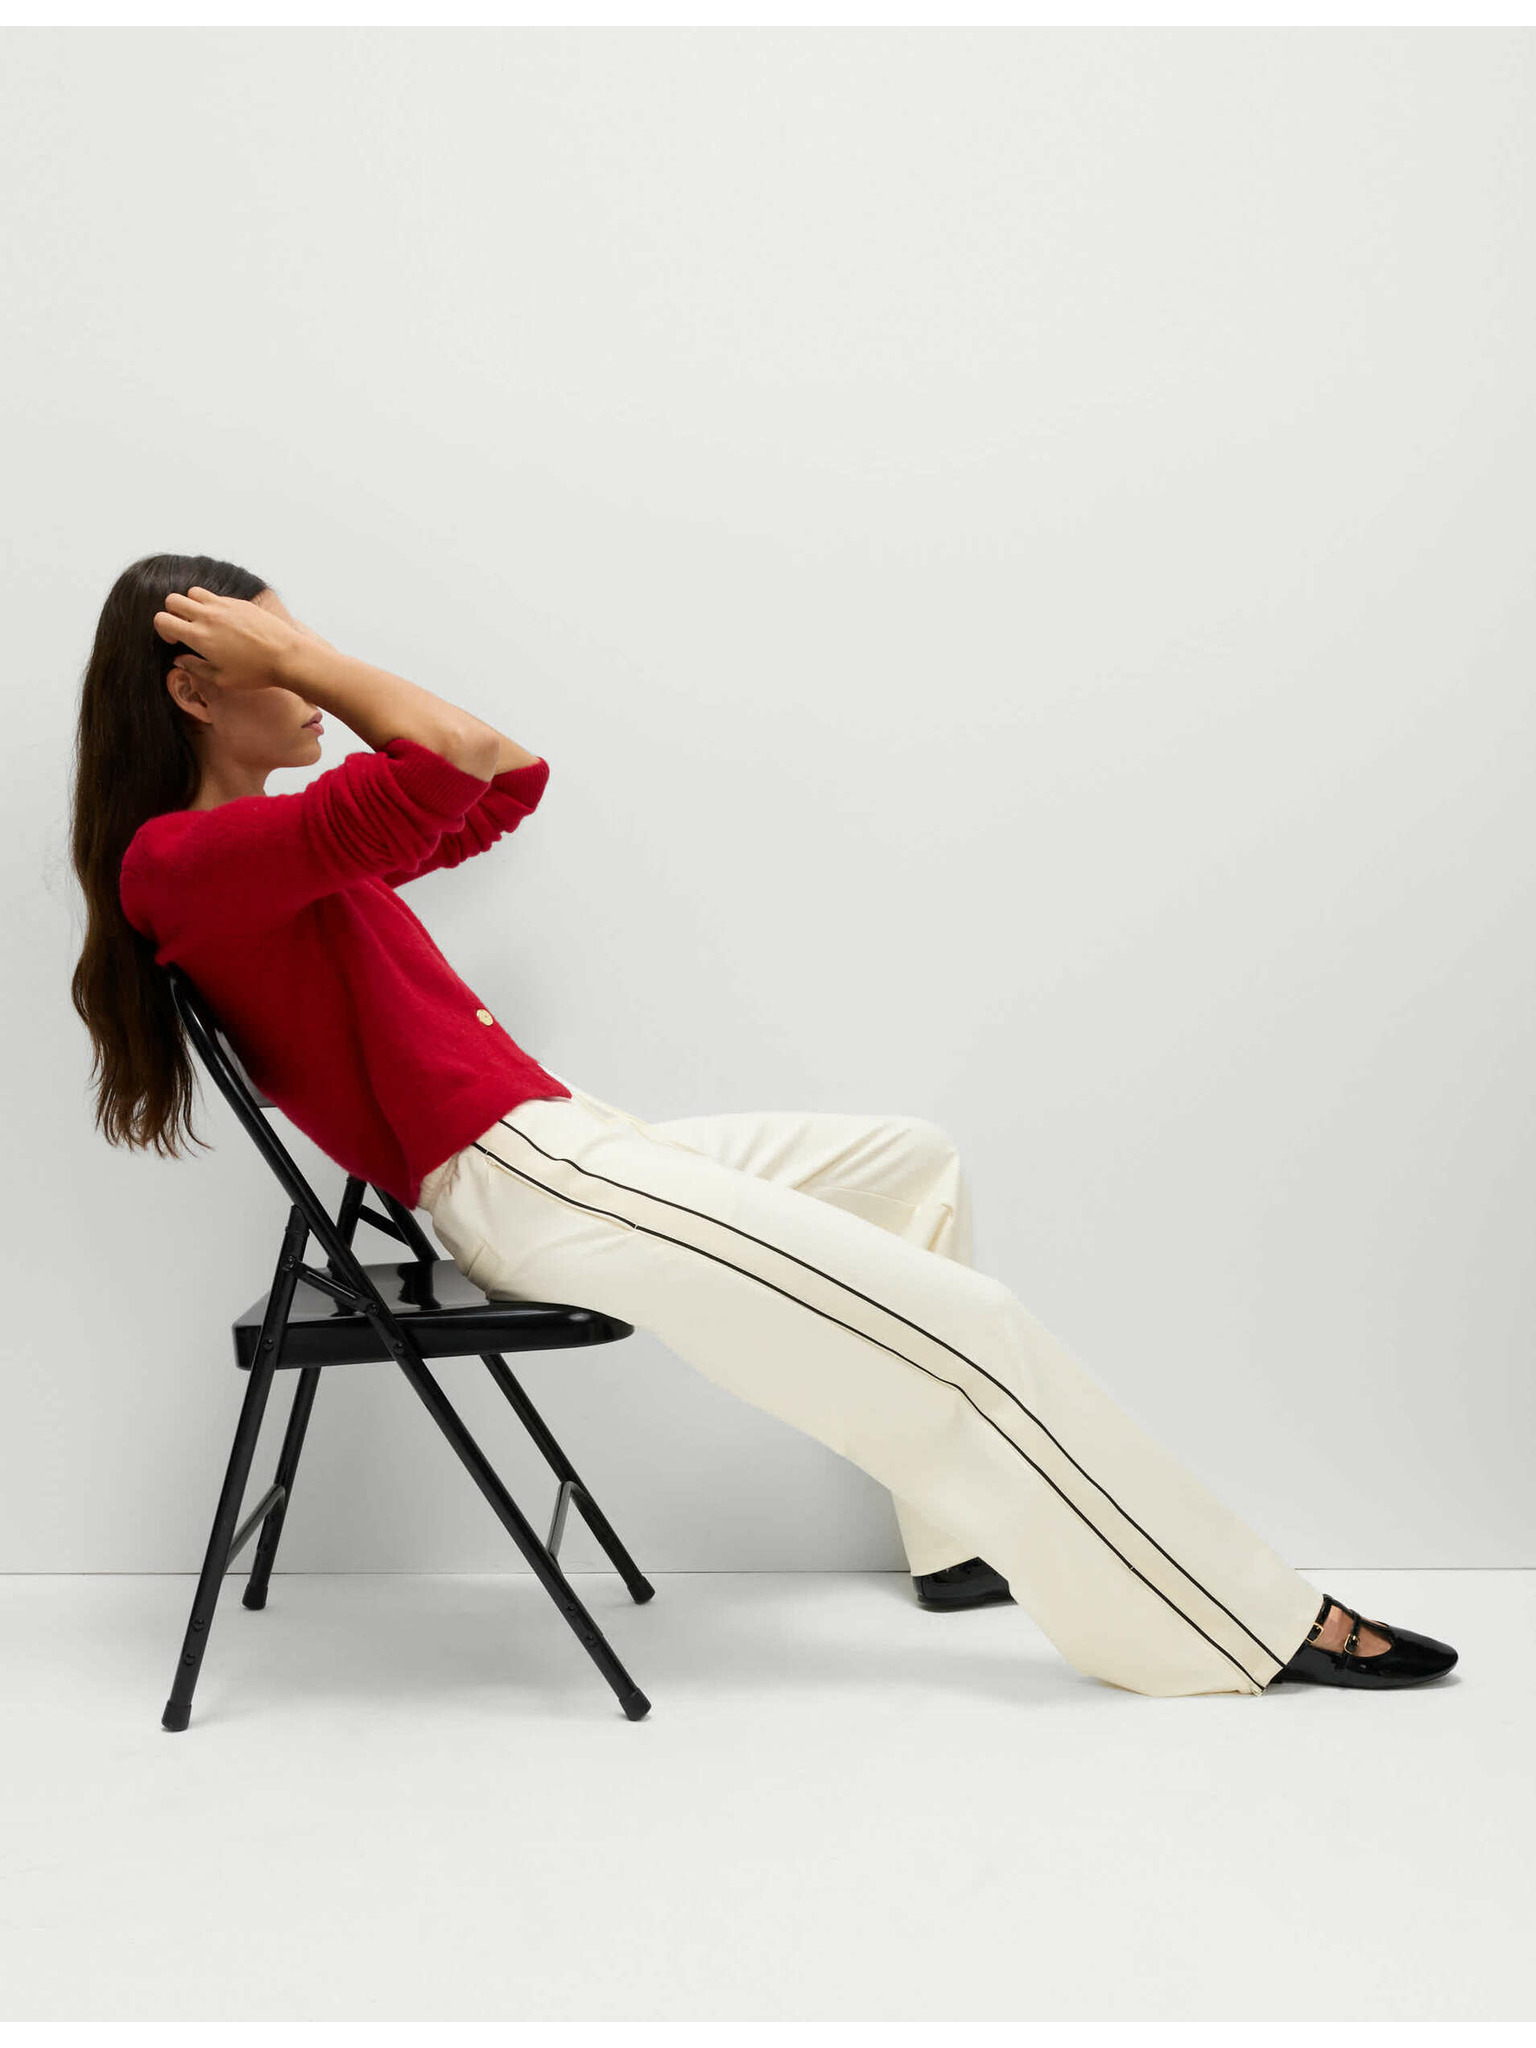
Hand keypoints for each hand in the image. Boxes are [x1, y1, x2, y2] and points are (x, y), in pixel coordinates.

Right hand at [153, 587, 297, 690]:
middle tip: (186, 629)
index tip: (177, 641)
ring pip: (193, 592)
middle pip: (173, 599)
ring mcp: (224, 605)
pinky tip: (226, 622)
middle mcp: (208, 615)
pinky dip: (213, 605)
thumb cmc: (255, 672)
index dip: (163, 629)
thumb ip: (195, 668)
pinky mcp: (239, 602)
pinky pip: (216, 596)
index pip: (162, 619)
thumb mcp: (221, 678)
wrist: (287, 656)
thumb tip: (179, 660)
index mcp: (199, 635)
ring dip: (192, 604)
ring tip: (204, 622)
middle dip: (173, 613)